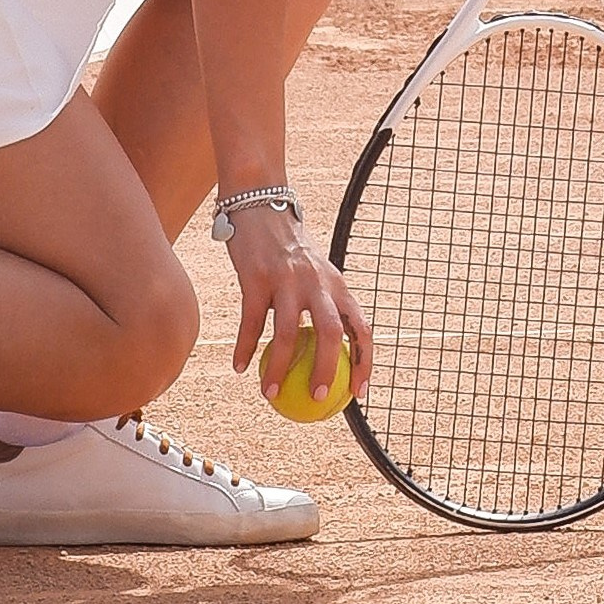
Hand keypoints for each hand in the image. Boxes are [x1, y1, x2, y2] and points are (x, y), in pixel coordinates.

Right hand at [224, 200, 372, 408]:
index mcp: (337, 284)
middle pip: (330, 333)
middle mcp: (316, 282)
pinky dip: (244, 347)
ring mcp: (286, 279)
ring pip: (287, 333)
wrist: (260, 203)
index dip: (365, 362)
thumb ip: (325, 302)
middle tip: (318, 399)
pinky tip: (239, 366)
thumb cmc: (289, 245)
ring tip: (268, 394)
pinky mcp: (256, 278)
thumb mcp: (316, 270)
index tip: (359, 392)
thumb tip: (329, 351)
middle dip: (328, 370)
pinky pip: (251, 321)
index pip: (361, 328)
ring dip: (277, 368)